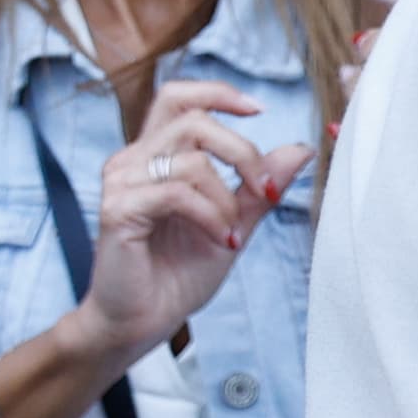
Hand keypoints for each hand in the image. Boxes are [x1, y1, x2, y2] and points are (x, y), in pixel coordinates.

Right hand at [73, 77, 304, 361]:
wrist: (138, 324)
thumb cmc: (174, 277)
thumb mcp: (230, 224)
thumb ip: (256, 188)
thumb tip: (298, 149)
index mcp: (153, 157)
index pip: (176, 98)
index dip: (217, 93)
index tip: (257, 111)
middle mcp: (132, 161)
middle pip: (193, 120)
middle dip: (242, 151)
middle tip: (263, 191)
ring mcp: (121, 183)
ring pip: (190, 158)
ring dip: (227, 197)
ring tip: (232, 232)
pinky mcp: (118, 209)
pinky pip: (178, 194)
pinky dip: (211, 216)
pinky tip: (221, 240)